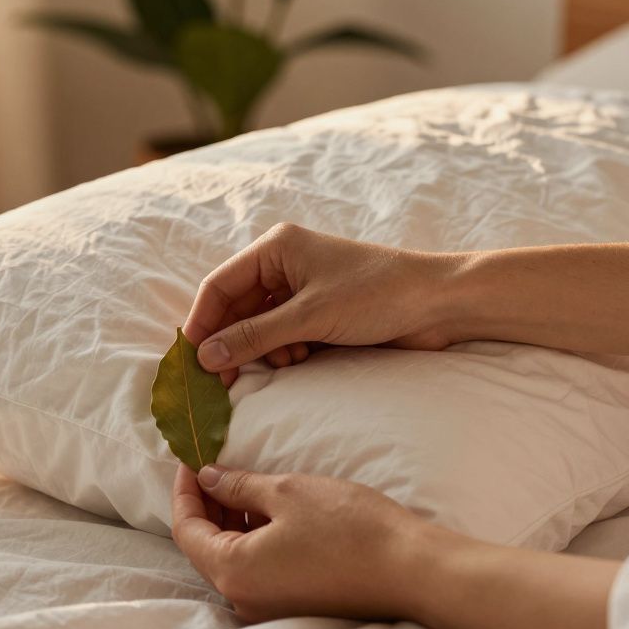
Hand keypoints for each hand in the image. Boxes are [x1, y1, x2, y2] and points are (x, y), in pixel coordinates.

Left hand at [170, 463, 445, 622]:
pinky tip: (269, 511)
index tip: (191, 460)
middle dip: (207, 505)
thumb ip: (237, 487)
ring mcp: (267, 606)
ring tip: (245, 484)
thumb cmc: (349, 528)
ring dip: (231, 521)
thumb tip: (207, 478)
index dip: (185, 490)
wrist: (411, 570)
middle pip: (205, 547)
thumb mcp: (286, 492)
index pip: (186, 529)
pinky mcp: (292, 605)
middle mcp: (243, 597)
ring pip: (231, 558)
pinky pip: (256, 569)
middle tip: (216, 466)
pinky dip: (253, 539)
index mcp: (233, 571)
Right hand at [182, 223, 462, 385]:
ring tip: (286, 362)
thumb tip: (205, 357)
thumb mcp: (310, 317)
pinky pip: (282, 336)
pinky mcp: (318, 312)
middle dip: (231, 342)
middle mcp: (283, 265)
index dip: (201, 323)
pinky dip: (284, 351)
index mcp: (276, 248)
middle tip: (220, 380)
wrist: (439, 304)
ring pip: (258, 326)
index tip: (190, 361)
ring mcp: (301, 290)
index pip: (219, 285)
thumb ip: (255, 337)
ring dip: (263, 350)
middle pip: (236, 309)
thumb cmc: (377, 295)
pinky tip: (302, 359)